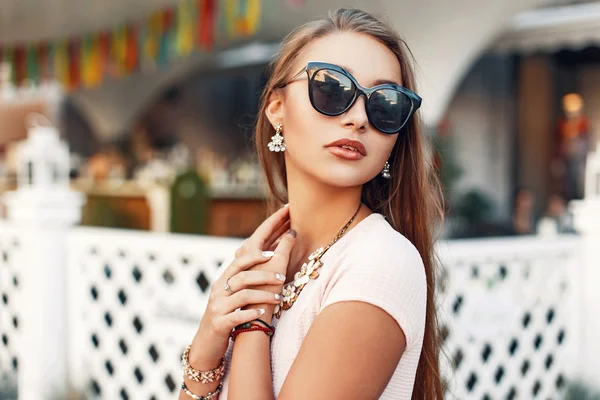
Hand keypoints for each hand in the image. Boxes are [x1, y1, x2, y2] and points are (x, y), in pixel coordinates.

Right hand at [188, 206, 293, 367]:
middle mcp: (218, 291)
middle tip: (283, 277)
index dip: (255, 256)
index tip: (272, 252)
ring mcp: (217, 307)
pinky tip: (262, 313)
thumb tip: (264, 258)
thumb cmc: (225, 315)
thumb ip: (243, 279)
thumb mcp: (231, 295)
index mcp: (223, 281)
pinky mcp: (219, 324)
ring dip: (263, 295)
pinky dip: (250, 313)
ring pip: (242, 296)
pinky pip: (237, 316)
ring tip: (279, 298)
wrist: (206, 343)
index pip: (239, 261)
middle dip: (264, 275)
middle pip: (242, 276)